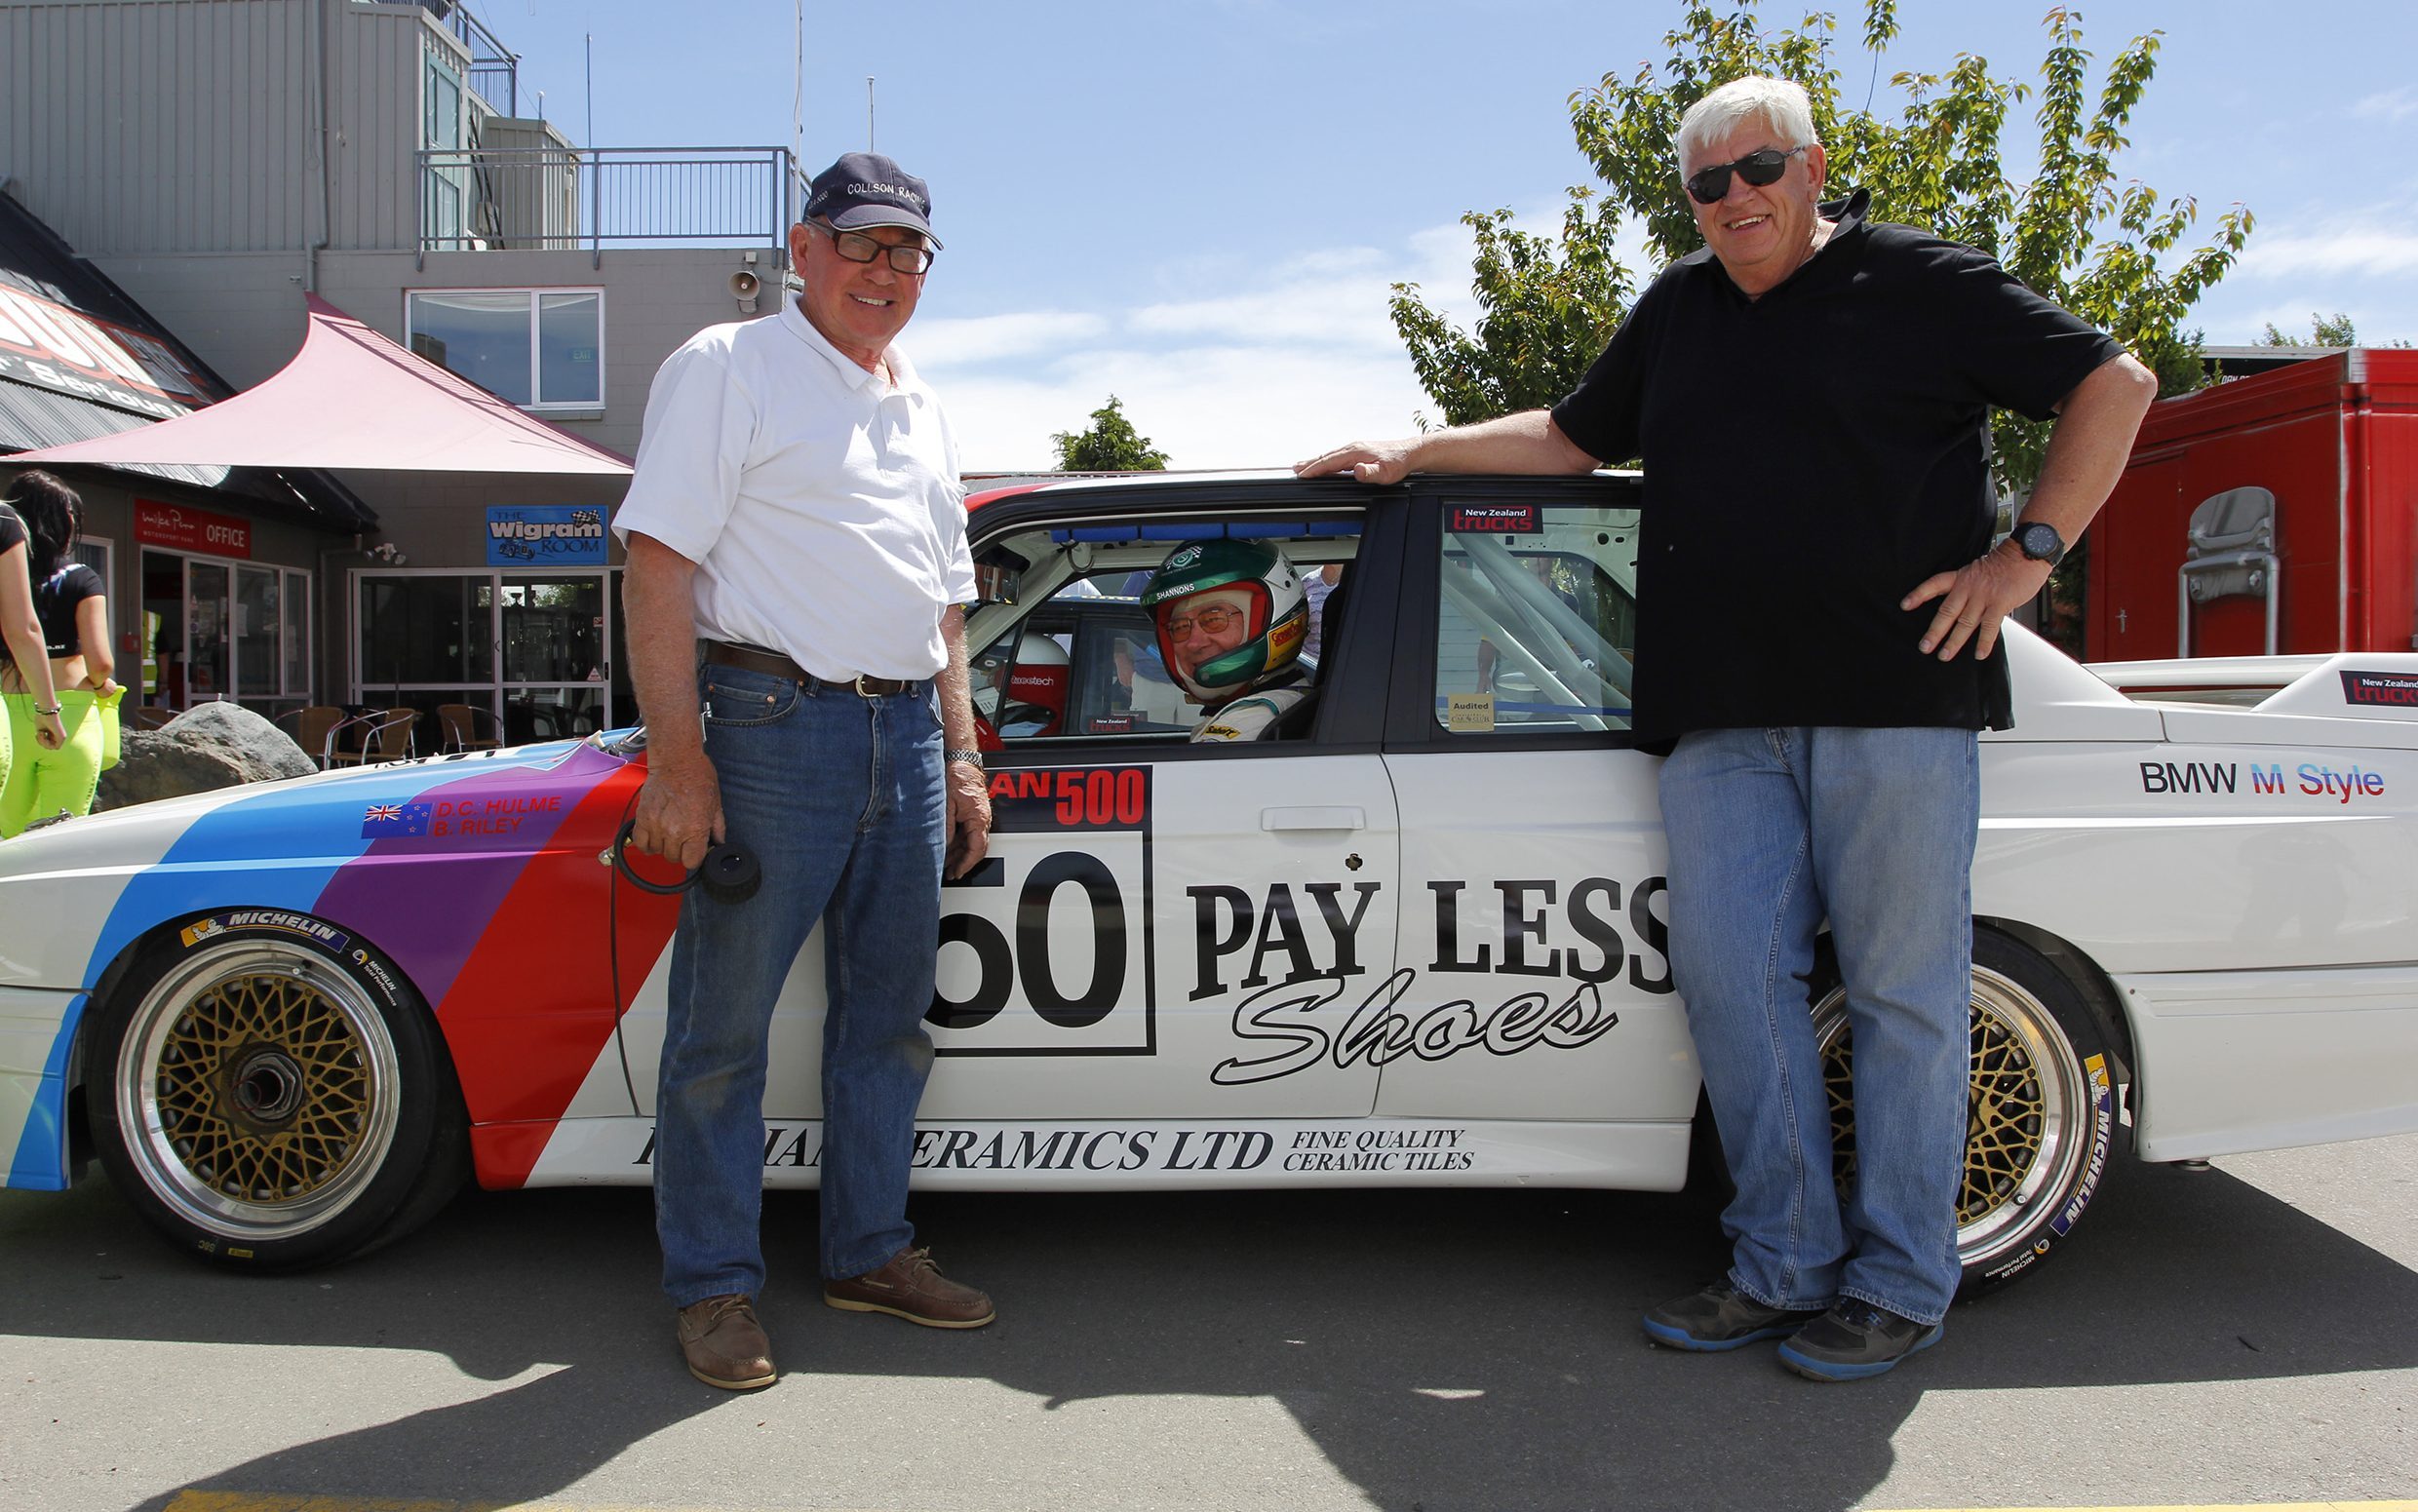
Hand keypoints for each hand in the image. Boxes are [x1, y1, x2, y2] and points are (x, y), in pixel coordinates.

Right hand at [32, 709, 62, 749]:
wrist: (46, 711)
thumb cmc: (42, 718)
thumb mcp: (40, 730)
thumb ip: (42, 737)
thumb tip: (42, 743)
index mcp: (55, 734)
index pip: (48, 744)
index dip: (41, 742)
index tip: (38, 734)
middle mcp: (60, 736)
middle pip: (49, 747)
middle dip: (41, 742)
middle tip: (39, 733)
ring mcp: (62, 737)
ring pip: (51, 747)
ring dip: (43, 742)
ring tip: (41, 733)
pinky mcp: (62, 737)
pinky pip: (55, 747)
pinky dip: (46, 743)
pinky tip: (43, 734)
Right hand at [629, 754, 722, 871]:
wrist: (677, 761)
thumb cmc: (698, 777)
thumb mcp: (716, 804)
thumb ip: (717, 828)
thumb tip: (718, 842)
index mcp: (695, 829)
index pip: (692, 862)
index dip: (694, 857)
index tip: (694, 850)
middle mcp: (675, 831)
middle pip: (673, 858)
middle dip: (679, 851)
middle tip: (682, 837)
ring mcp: (656, 825)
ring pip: (656, 851)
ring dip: (663, 845)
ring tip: (668, 833)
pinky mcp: (642, 818)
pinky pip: (639, 842)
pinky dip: (646, 842)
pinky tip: (654, 836)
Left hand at [944, 759, 991, 878]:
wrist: (962, 761)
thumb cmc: (958, 777)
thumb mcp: (947, 805)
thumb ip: (946, 828)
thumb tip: (944, 846)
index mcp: (979, 818)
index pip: (977, 849)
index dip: (967, 863)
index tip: (958, 872)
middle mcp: (983, 819)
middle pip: (976, 848)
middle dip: (964, 863)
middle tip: (951, 873)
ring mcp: (979, 816)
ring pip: (972, 842)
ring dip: (961, 853)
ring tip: (948, 864)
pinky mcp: (974, 812)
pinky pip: (969, 833)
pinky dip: (960, 843)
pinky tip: (950, 847)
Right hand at [1294, 439, 1413, 483]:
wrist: (1410, 452)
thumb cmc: (1399, 463)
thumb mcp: (1386, 473)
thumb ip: (1371, 473)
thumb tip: (1357, 471)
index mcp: (1356, 452)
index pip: (1330, 462)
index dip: (1315, 469)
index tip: (1302, 474)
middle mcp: (1353, 448)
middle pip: (1327, 456)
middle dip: (1310, 463)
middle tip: (1295, 469)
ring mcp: (1356, 448)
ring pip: (1331, 455)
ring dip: (1317, 461)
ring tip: (1303, 466)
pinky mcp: (1359, 450)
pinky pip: (1338, 456)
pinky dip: (1327, 460)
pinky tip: (1325, 464)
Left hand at [1902, 544, 2053, 660]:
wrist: (2026, 554)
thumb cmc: (2005, 565)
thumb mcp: (1978, 571)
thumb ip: (1968, 589)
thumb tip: (1960, 610)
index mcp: (1961, 577)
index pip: (1934, 584)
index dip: (1919, 594)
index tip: (1905, 605)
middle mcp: (1969, 586)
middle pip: (1946, 611)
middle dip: (1934, 632)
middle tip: (1924, 647)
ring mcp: (1984, 595)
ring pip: (1964, 622)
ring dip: (1954, 641)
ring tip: (1944, 656)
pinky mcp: (2000, 603)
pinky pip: (1990, 626)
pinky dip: (1984, 642)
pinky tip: (1979, 654)